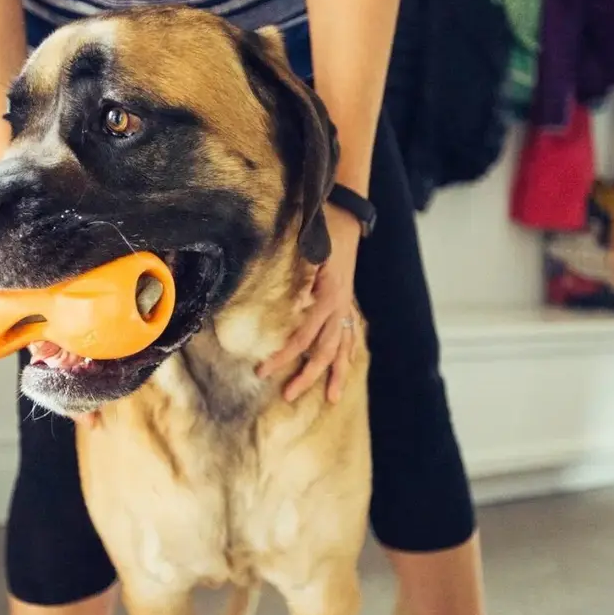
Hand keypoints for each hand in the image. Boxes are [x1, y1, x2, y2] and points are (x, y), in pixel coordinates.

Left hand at [257, 204, 361, 403]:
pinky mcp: (347, 301)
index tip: (263, 371)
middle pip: (324, 352)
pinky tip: (346, 366)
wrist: (348, 216)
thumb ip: (306, 275)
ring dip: (336, 374)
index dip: (283, 356)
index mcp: (329, 298)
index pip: (303, 338)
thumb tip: (299, 302)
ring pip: (343, 348)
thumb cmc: (324, 230)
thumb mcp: (311, 249)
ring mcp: (346, 305)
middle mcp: (340, 307)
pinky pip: (351, 334)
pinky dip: (348, 352)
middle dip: (307, 376)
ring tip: (331, 398)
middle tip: (288, 396)